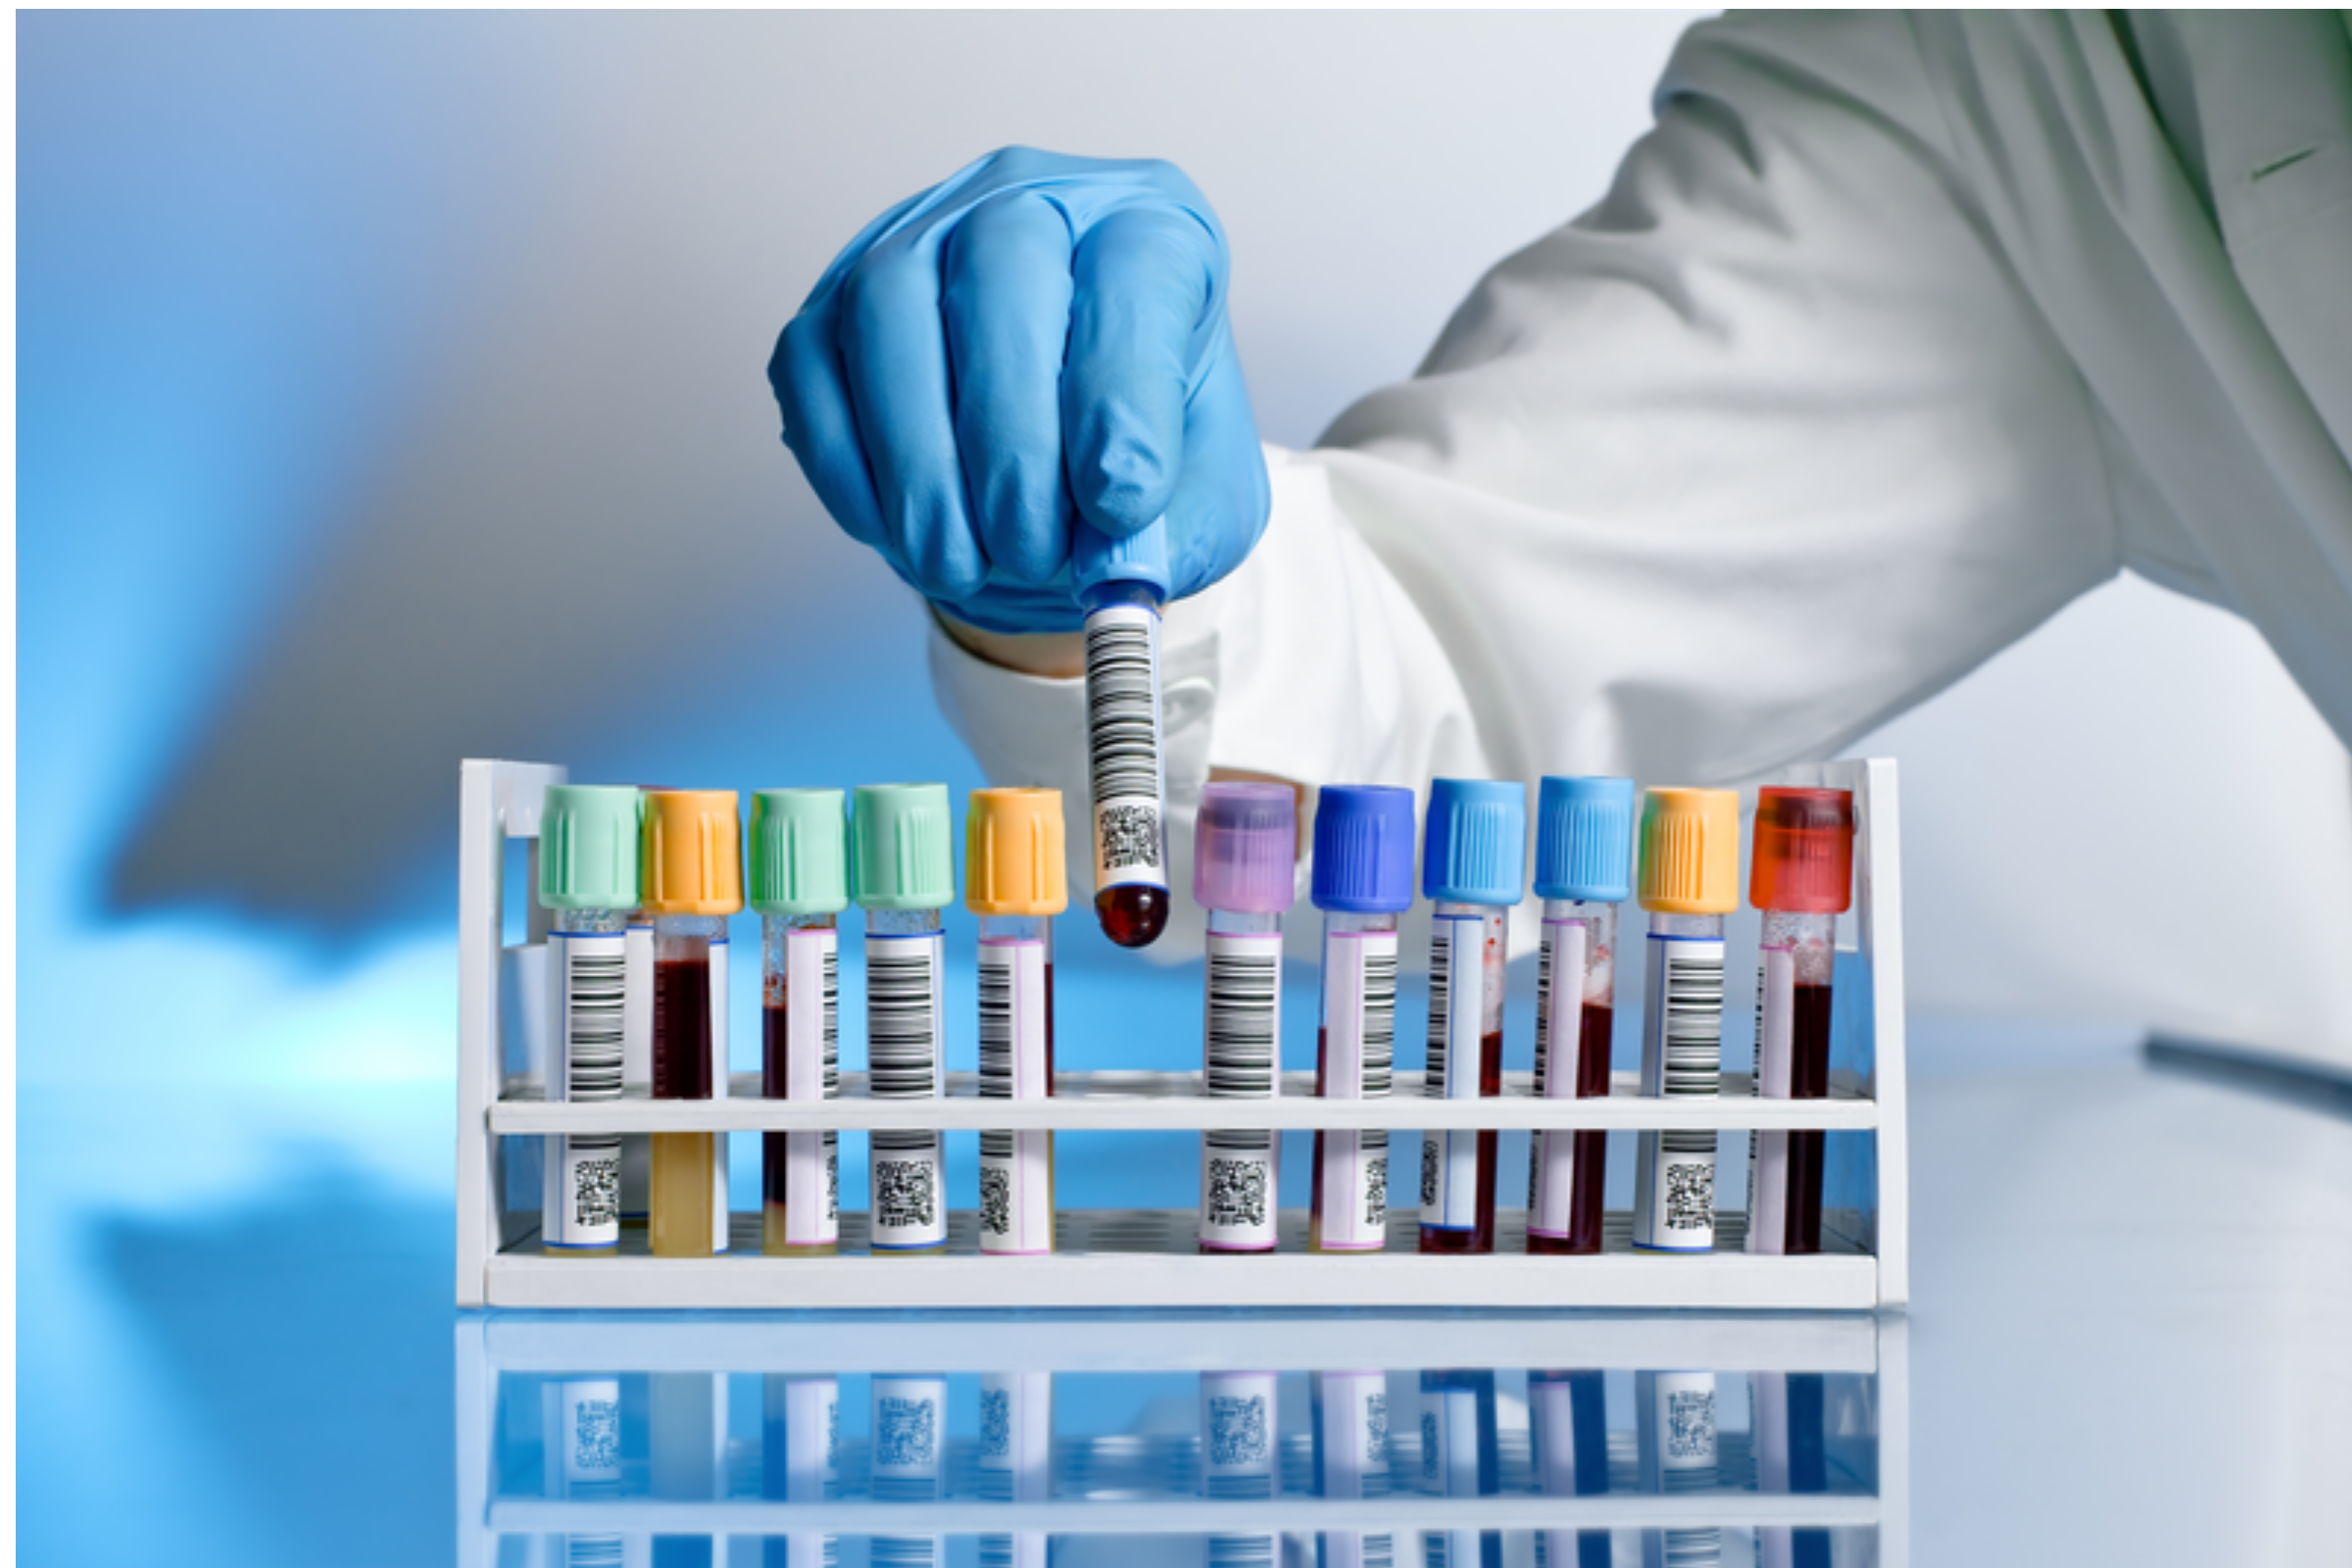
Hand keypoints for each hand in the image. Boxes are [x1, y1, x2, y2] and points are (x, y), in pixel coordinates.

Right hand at [770, 147, 1268, 634]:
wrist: (1059, 471)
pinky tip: (894, 532)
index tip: (1119, 505)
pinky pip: (812, 364)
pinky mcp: (832, 303)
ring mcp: (915, 239)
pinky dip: (847, 463)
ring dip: (919, 456)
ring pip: (889, 306)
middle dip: (1011, 435)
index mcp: (1149, 227)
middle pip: (1003, 267)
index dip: (1122, 394)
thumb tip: (1119, 564)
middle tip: (1027, 550)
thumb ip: (1181, 533)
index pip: (1135, 270)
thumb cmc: (1137, 456)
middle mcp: (1030, 202)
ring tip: (957, 563)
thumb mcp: (1203, 504)